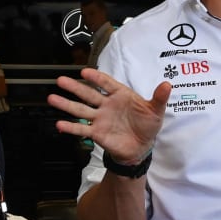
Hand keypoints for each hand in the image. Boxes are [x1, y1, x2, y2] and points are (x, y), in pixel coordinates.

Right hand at [49, 67, 169, 163]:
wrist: (141, 147)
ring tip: (52, 98)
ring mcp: (100, 118)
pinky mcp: (97, 133)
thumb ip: (159, 98)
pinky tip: (59, 123)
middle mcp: (107, 105)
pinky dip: (71, 127)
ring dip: (66, 104)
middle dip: (75, 87)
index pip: (107, 83)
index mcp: (121, 95)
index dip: (96, 78)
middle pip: (88, 94)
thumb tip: (168, 84)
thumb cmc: (147, 125)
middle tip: (61, 80)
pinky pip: (82, 129)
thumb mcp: (156, 111)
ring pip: (81, 109)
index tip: (84, 72)